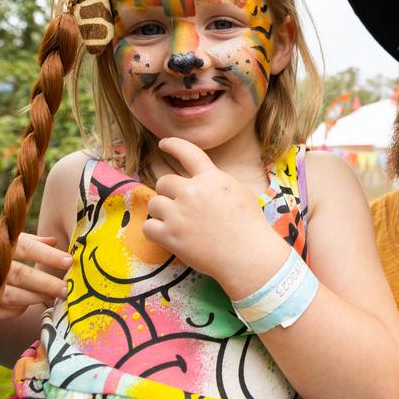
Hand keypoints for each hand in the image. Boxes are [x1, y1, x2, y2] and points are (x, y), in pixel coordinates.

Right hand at [0, 230, 70, 321]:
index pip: (25, 249)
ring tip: (58, 295)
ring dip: (38, 298)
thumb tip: (55, 242)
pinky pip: (5, 311)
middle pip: (22, 276)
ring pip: (15, 297)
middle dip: (47, 283)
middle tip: (68, 288)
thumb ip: (27, 241)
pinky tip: (29, 301)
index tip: (69, 261)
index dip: (47, 256)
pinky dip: (20, 307)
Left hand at [144, 137, 286, 287]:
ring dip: (162, 211)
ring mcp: (179, 214)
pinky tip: (166, 234)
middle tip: (180, 205)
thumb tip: (200, 179)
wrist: (248, 255)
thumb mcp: (238, 191)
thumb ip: (215, 181)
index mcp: (210, 178)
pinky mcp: (171, 236)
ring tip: (176, 222)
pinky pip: (148, 227)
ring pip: (154, 204)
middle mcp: (192, 192)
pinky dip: (155, 230)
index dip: (172, 144)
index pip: (186, 152)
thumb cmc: (249, 224)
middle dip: (169, 192)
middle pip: (164, 182)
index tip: (163, 144)